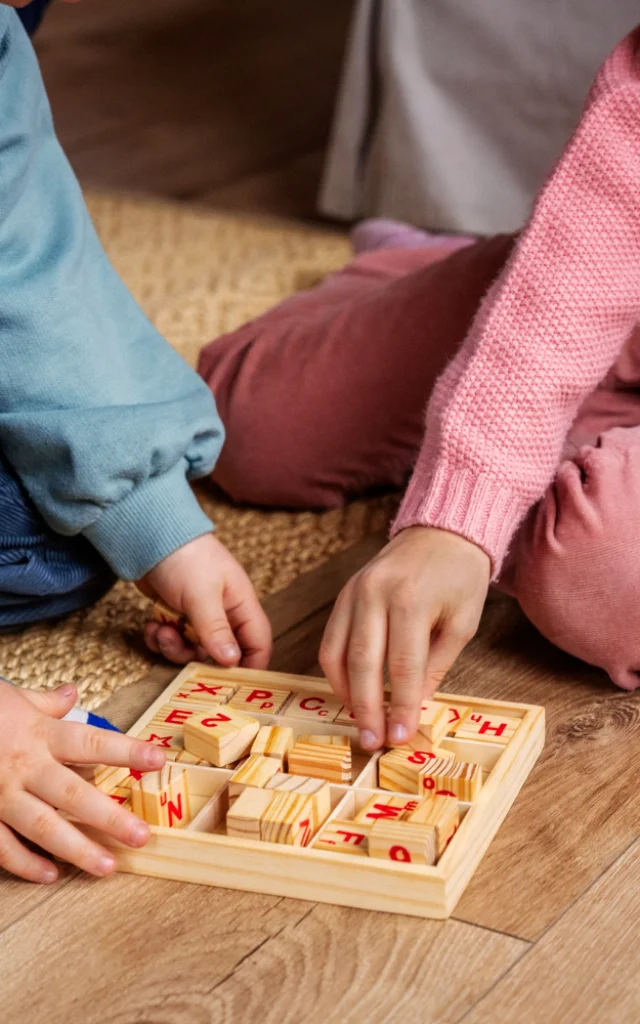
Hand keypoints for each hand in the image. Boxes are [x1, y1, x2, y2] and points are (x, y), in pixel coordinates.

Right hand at [0, 680, 165, 882]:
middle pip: (73, 794)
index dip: (128, 750)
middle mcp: (23, 766)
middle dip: (110, 817)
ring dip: (76, 850)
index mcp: (38, 733)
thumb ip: (45, 702)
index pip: (92, 742)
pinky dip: (25, 863)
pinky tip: (51, 875)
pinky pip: (3, 846)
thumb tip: (72, 693)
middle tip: (142, 837)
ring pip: (42, 828)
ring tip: (106, 867)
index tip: (159, 759)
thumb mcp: (11, 696)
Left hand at [141, 533, 271, 668]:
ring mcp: (197, 614)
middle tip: (180, 647)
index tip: (233, 685)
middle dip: (197, 656)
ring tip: (162, 630)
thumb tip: (232, 661)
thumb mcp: (202, 595)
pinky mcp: (175, 613)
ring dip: (174, 646)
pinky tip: (152, 625)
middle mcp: (222, 612)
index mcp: (240, 604)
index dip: (250, 665)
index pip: (257, 642)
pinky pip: (172, 639)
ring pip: (191, 648)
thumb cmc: (185, 557)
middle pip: (220, 652)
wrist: (148, 533)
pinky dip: (160, 637)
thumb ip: (216, 630)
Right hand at [319, 527, 489, 750]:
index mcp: (411, 599)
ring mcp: (353, 592)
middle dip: (367, 708)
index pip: (403, 666)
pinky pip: (330, 640)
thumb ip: (436, 664)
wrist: (441, 531)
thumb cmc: (459, 577)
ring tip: (361, 723)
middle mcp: (374, 594)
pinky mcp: (343, 594)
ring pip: (337, 654)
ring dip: (346, 694)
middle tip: (373, 742)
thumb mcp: (463, 622)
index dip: (400, 706)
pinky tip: (350, 692)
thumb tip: (413, 705)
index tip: (401, 736)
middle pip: (363, 663)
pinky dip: (337, 671)